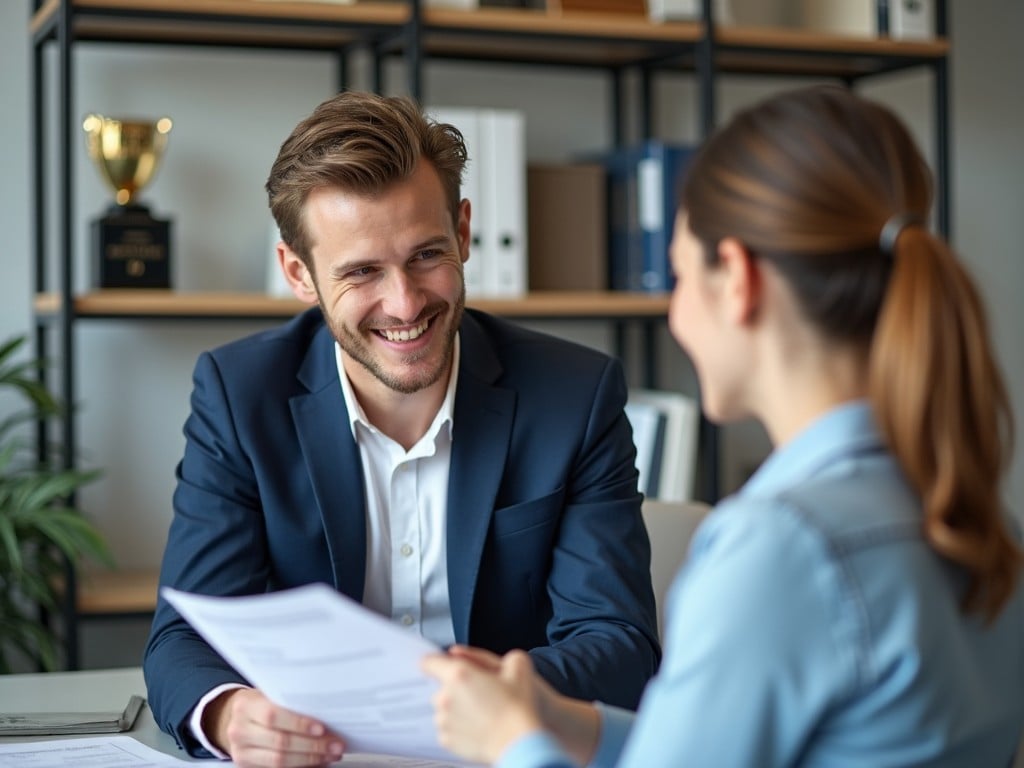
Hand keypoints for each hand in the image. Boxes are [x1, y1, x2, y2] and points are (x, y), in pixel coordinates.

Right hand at [202, 688, 344, 766]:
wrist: (236, 719)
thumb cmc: (260, 703)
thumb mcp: (268, 693)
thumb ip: (289, 700)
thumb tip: (325, 709)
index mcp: (246, 706)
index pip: (273, 715)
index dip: (299, 723)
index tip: (322, 728)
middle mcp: (240, 730)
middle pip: (279, 742)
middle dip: (312, 746)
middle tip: (335, 745)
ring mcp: (242, 752)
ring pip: (279, 761)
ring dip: (310, 759)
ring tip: (329, 754)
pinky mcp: (247, 767)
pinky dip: (301, 766)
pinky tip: (316, 761)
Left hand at [443, 646, 600, 764]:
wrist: (520, 743)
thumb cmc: (519, 707)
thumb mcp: (517, 666)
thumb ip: (488, 655)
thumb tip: (470, 657)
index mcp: (458, 675)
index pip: (429, 661)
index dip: (438, 661)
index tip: (445, 666)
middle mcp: (445, 697)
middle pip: (442, 687)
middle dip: (456, 688)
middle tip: (481, 693)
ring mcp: (444, 720)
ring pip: (445, 708)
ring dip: (457, 707)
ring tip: (483, 712)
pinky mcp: (447, 740)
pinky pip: (449, 727)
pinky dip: (459, 726)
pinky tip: (479, 725)